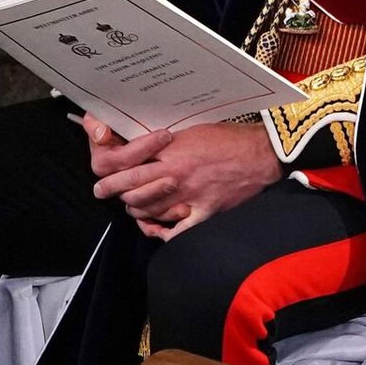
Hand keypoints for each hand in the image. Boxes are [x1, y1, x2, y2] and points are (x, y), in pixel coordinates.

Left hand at [90, 120, 281, 240]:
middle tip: (107, 192)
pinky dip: (162, 233)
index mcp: (170, 154)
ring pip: (147, 212)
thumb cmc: (229, 138)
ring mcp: (189, 198)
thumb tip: (143, 153)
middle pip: (130, 193)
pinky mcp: (204, 212)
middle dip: (114, 193)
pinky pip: (175, 232)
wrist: (262, 153)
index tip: (103, 179)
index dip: (107, 177)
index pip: (123, 169)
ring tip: (136, 203)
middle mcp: (175, 177)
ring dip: (137, 209)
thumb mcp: (192, 131)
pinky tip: (157, 228)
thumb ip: (165, 146)